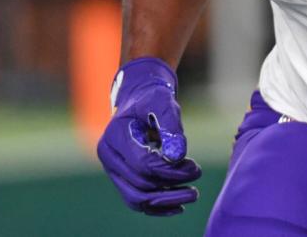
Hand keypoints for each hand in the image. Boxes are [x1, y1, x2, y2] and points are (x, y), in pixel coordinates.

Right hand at [96, 57, 201, 215]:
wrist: (139, 99)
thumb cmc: (152, 98)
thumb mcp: (163, 101)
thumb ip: (170, 125)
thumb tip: (177, 155)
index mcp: (114, 137)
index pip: (143, 164)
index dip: (170, 170)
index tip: (194, 166)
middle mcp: (109, 157)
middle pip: (140, 184)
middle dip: (172, 184)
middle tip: (197, 174)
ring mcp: (114, 170)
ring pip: (137, 198)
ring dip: (166, 200)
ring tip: (193, 193)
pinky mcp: (123, 178)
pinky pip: (137, 200)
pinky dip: (157, 207)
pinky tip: (179, 205)